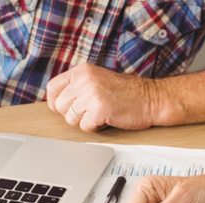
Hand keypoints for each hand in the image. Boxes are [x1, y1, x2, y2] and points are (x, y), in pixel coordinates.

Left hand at [46, 63, 171, 131]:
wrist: (152, 99)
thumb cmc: (127, 93)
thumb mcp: (98, 80)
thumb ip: (78, 86)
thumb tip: (56, 102)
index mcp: (82, 71)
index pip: (52, 88)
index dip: (56, 102)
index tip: (66, 108)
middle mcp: (84, 80)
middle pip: (59, 106)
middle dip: (72, 115)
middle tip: (90, 112)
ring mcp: (91, 94)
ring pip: (70, 119)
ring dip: (85, 122)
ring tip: (100, 114)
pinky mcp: (99, 109)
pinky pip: (85, 127)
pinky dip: (95, 128)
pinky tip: (107, 119)